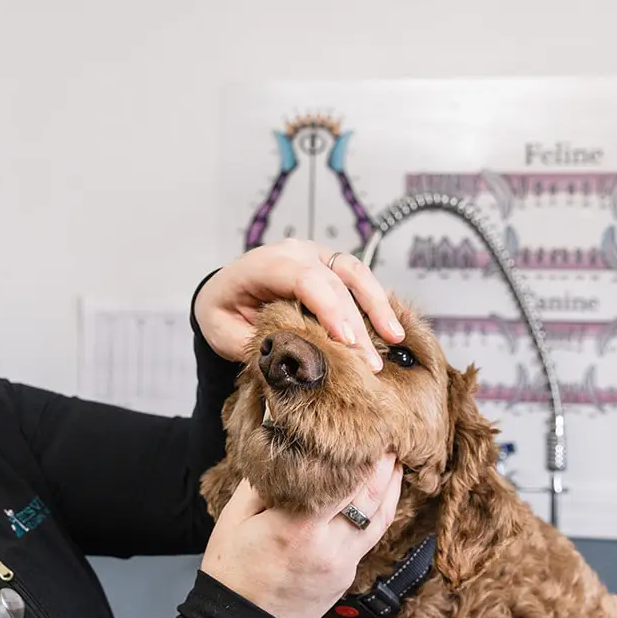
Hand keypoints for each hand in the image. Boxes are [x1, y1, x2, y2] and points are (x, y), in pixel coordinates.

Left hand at [194, 239, 404, 372]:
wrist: (223, 294)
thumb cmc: (222, 312)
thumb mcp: (223, 334)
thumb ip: (254, 345)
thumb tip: (290, 365)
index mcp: (263, 264)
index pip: (302, 280)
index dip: (328, 309)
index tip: (345, 342)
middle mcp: (294, 253)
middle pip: (334, 282)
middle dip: (355, 324)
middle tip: (370, 363)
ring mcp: (315, 256)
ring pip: (355, 273)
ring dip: (377, 306)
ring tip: (395, 338)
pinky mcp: (330, 266)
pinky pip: (359, 280)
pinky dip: (375, 304)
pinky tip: (390, 330)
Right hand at [200, 454, 403, 617]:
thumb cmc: (231, 570)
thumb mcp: (235, 517)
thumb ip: (265, 481)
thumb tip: (286, 450)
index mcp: (298, 526)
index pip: (346, 481)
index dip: (364, 455)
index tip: (370, 431)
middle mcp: (328, 546)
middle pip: (370, 498)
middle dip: (383, 467)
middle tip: (391, 440)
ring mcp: (342, 566)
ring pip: (379, 521)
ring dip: (390, 490)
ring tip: (394, 465)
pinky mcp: (345, 579)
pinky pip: (369, 541)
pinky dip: (378, 515)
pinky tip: (378, 499)